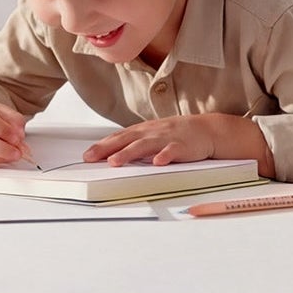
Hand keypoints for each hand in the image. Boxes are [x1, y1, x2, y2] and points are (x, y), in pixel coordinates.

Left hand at [83, 116, 218, 166]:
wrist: (206, 130)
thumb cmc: (176, 134)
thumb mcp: (152, 135)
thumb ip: (134, 143)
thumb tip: (111, 154)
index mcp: (143, 131)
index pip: (118, 138)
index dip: (101, 146)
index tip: (86, 156)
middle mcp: (151, 132)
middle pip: (126, 140)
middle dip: (107, 149)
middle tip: (90, 158)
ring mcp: (166, 138)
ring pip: (144, 145)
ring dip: (128, 153)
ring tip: (115, 162)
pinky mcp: (182, 146)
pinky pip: (172, 151)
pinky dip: (164, 156)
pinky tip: (157, 162)